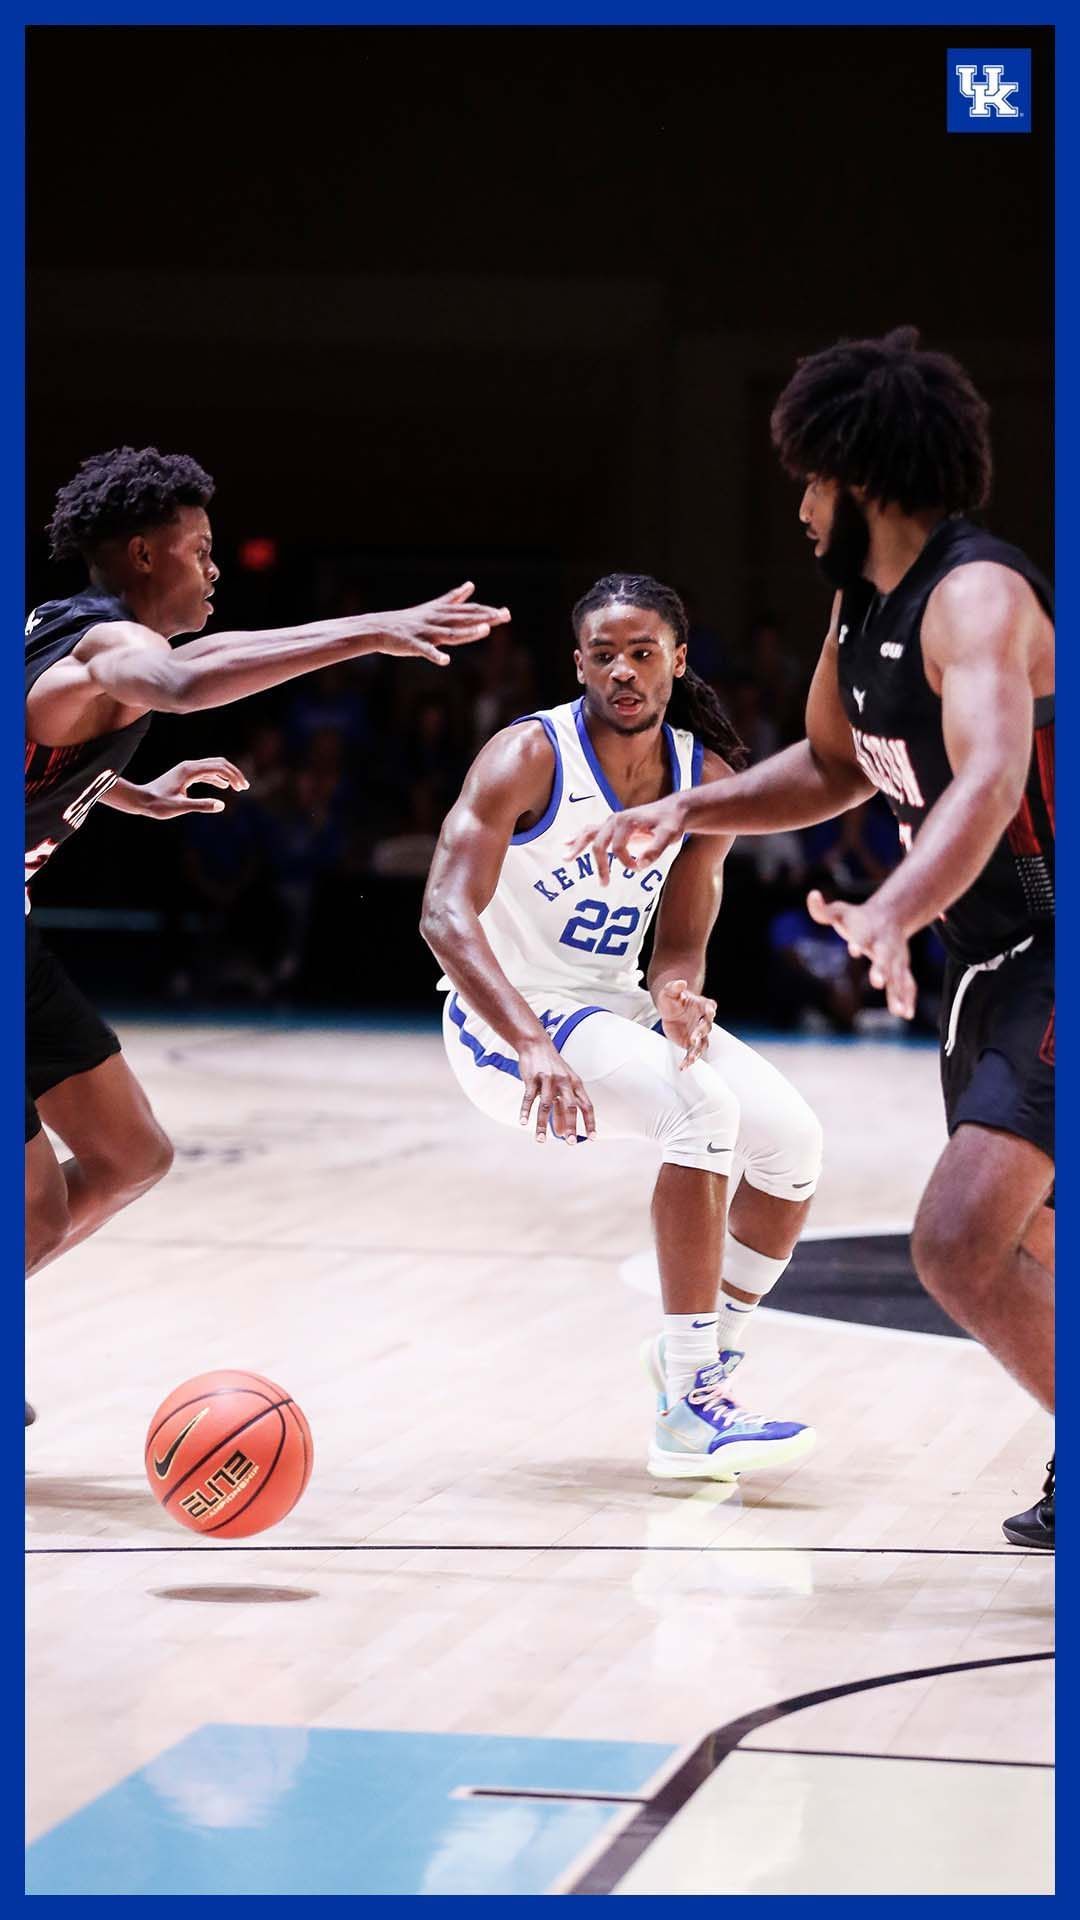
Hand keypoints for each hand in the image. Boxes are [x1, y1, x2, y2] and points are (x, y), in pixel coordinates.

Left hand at [137, 759, 248, 817]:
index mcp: (190, 770)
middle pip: (218, 763)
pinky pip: (206, 772)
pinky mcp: (185, 775)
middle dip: (234, 773)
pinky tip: (223, 786)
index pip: (219, 767)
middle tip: (245, 786)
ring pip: (213, 766)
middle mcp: (190, 766)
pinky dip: (217, 777)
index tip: (242, 788)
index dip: (233, 776)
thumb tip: (222, 805)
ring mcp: (187, 769)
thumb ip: (201, 805)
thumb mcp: (180, 807)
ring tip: (239, 787)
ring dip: (227, 775)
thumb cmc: (158, 804)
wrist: (141, 799)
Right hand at [373, 583, 510, 665]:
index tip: (505, 612)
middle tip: (504, 616)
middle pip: (464, 618)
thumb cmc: (409, 620)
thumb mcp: (433, 607)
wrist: (380, 628)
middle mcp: (436, 620)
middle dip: (484, 618)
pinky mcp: (413, 644)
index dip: (486, 611)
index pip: (468, 610)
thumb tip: (470, 585)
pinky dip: (435, 655)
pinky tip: (445, 661)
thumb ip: (454, 598)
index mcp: (441, 612)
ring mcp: (425, 632)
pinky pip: (425, 651)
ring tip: (485, 630)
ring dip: (467, 631)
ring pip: (449, 632)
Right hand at [516, 1035, 595, 1143]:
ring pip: (546, 1105)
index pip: (586, 1105)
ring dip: (543, 1124)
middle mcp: (564, 1082)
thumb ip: (561, 1109)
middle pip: (570, 1106)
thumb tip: (562, 1132)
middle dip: (571, 1126)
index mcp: (575, 1084)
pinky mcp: (532, 1078)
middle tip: (570, 1143)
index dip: (590, 1122)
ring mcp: (548, 1080)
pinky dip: (525, 1111)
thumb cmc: (551, 1068)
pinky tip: (523, 1122)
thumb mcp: (561, 1086)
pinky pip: (529, 1097)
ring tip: (541, 1140)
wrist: (536, 1045)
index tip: (592, 1138)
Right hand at [566, 794, 685, 883]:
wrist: (673, 810)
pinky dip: (579, 837)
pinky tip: (567, 842)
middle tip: (604, 883)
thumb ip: (655, 849)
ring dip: (577, 846)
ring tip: (565, 858)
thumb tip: (639, 865)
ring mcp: (611, 821)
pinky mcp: (612, 825)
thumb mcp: (669, 835)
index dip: (626, 862)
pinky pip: (591, 830)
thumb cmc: (671, 822)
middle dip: (600, 864)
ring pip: (590, 834)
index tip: (638, 870)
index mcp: (626, 821)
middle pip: (599, 843)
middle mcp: (615, 819)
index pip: (618, 848)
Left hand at [655, 978, 716, 1068]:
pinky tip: (684, 1066)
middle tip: (695, 1037)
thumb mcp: (670, 991)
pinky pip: (692, 1053)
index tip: (710, 1013)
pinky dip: (689, 1060)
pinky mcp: (691, 1043)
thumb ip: (675, 987)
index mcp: (703, 1006)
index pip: (710, 1007)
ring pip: (702, 1043)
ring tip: (691, 1058)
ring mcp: (699, 1033)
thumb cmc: (673, 999)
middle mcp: (704, 1020)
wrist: (669, 1010)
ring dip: (698, 1051)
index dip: (711, 1010)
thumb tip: (680, 983)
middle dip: (701, 1032)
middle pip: (706, 1027)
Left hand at [806, 888, 916, 1019]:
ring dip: (899, 992)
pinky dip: (908, 998)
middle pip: (884, 958)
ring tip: (900, 1010)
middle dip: (882, 970)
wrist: (891, 916)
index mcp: (869, 931)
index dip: (857, 942)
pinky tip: (907, 1014)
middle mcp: (885, 945)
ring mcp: (896, 958)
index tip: (852, 950)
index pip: (862, 936)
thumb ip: (823, 909)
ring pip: (899, 976)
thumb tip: (812, 895)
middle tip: (877, 982)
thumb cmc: (859, 918)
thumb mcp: (840, 911)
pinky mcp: (901, 968)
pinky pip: (907, 984)